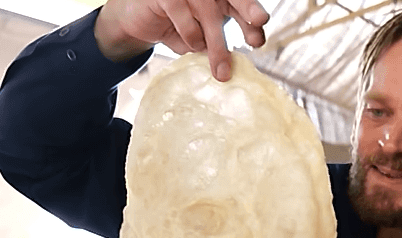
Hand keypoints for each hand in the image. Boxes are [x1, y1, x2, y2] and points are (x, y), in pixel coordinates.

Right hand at [94, 0, 268, 79]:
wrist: (141, 22)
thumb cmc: (178, 27)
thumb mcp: (203, 38)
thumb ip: (220, 41)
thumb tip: (241, 55)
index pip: (243, 4)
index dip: (252, 16)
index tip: (257, 40)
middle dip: (249, 7)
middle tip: (260, 20)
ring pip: (209, 15)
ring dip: (216, 45)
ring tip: (216, 66)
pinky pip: (184, 16)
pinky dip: (190, 36)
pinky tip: (190, 44)